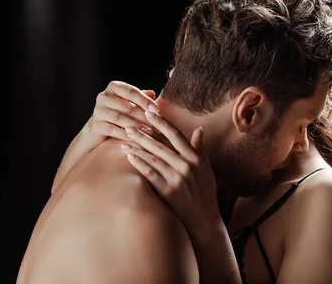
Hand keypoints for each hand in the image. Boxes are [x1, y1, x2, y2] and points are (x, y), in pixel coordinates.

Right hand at [85, 81, 160, 145]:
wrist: (100, 127)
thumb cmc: (121, 112)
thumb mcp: (131, 102)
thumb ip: (141, 97)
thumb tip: (152, 93)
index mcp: (114, 87)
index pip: (131, 91)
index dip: (144, 100)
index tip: (156, 109)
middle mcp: (104, 96)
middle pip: (127, 106)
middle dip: (143, 116)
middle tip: (156, 125)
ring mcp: (98, 111)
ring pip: (120, 118)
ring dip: (136, 126)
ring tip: (149, 132)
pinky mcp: (96, 125)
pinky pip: (113, 130)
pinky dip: (125, 135)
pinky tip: (136, 139)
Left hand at [122, 110, 222, 240]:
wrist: (204, 220)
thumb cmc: (205, 193)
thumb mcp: (207, 169)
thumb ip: (200, 150)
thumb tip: (199, 130)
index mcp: (196, 158)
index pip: (176, 135)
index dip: (162, 122)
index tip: (150, 112)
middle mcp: (187, 166)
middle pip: (161, 145)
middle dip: (144, 134)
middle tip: (129, 125)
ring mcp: (177, 179)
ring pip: (153, 158)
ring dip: (138, 147)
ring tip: (124, 139)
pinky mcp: (168, 191)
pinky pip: (150, 174)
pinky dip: (139, 163)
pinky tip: (129, 156)